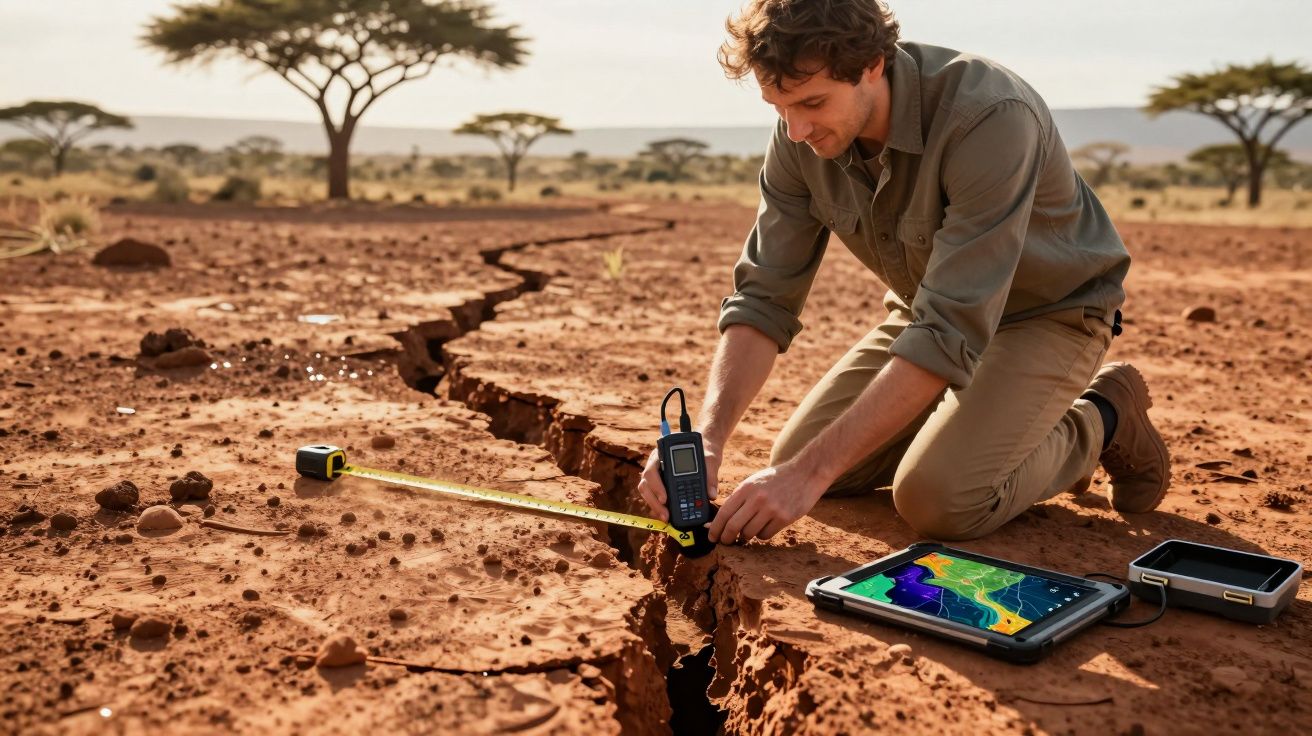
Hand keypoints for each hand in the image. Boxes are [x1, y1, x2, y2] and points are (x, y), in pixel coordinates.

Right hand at [637, 442, 721, 522]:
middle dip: (654, 502)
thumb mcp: (710, 459)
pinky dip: (659, 506)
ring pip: (647, 492)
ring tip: (666, 518)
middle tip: (666, 515)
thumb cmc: (705, 449)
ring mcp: (657, 474)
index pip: (651, 471)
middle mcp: (656, 464)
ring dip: (655, 506)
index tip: (665, 499)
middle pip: (646, 484)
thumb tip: (711, 495)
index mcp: (662, 454)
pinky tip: (667, 515)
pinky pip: (654, 496)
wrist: (706, 447)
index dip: (656, 486)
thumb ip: (710, 475)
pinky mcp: (660, 484)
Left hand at [707, 461, 825, 543]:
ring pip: (749, 533)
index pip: (724, 512)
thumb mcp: (754, 483)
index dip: (715, 528)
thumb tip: (720, 519)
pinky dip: (762, 534)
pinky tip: (766, 525)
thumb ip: (738, 499)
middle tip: (725, 541)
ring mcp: (771, 509)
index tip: (711, 536)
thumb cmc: (776, 479)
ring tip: (750, 529)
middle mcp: (757, 498)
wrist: (805, 473)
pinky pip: (765, 535)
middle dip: (726, 538)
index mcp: (746, 488)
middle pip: (733, 526)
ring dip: (746, 535)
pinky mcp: (784, 518)